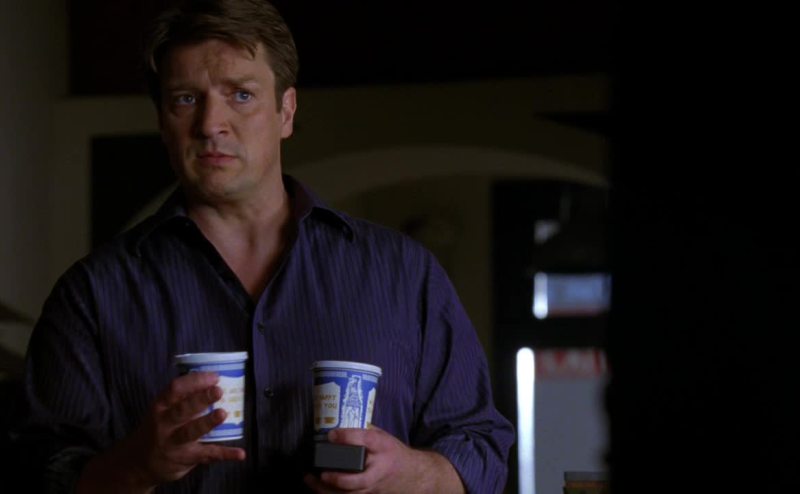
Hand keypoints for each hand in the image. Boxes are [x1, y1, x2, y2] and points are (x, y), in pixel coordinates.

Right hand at [76, 372, 245, 492]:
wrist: (138, 463)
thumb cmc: (158, 428)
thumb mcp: (162, 410)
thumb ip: (182, 397)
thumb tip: (213, 378)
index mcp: (161, 406)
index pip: (175, 389)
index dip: (195, 381)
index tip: (214, 376)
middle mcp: (165, 424)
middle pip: (182, 410)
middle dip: (200, 399)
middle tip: (218, 391)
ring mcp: (174, 443)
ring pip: (191, 432)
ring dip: (207, 423)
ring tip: (223, 414)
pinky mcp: (185, 459)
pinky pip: (207, 455)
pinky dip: (225, 454)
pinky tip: (240, 453)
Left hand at [303, 426, 463, 493]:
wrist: (415, 475)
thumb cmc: (394, 453)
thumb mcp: (383, 438)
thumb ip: (363, 434)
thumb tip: (337, 426)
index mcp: (383, 447)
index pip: (366, 440)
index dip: (348, 437)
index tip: (331, 434)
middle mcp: (379, 469)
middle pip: (357, 479)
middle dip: (337, 479)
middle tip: (321, 472)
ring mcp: (374, 486)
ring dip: (326, 490)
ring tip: (310, 480)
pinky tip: (318, 489)